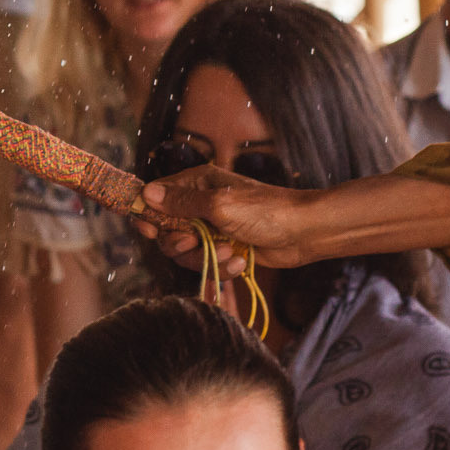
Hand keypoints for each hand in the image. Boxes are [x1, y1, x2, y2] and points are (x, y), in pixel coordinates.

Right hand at [137, 168, 319, 274]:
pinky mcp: (222, 248)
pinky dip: (221, 266)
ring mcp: (211, 228)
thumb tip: (147, 192)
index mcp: (197, 183)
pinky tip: (239, 260)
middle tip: (194, 243)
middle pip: (165, 229)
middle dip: (179, 242)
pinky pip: (206, 263)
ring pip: (184, 251)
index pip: (157, 196)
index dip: (148, 214)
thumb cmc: (265, 211)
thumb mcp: (219, 205)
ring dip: (204, 256)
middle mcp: (200, 204)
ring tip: (227, 251)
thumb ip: (181, 202)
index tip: (149, 229)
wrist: (302, 233)